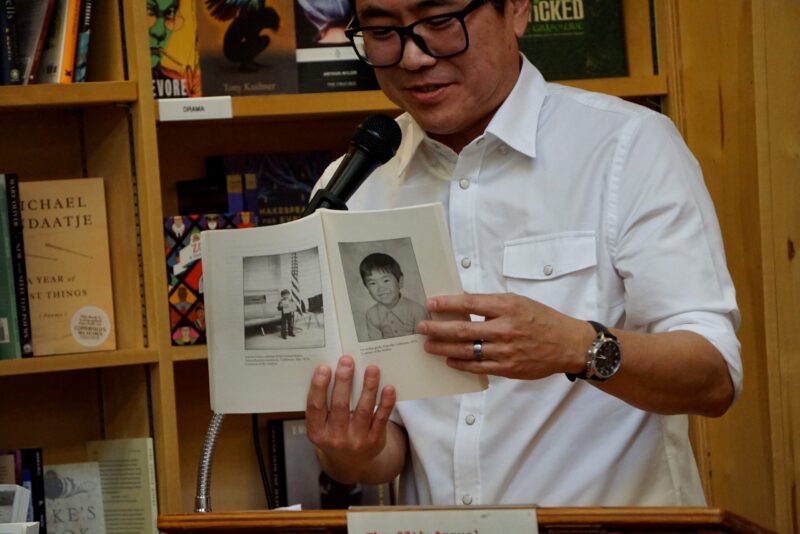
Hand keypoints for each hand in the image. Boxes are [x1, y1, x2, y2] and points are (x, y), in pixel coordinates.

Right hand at [305, 356, 395, 482]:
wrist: (350, 464)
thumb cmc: (333, 434)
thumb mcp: (321, 425)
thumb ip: (324, 403)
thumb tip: (334, 369)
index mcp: (317, 431)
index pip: (315, 407)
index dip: (319, 387)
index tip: (324, 367)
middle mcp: (336, 437)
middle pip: (340, 406)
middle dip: (344, 381)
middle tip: (347, 361)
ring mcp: (356, 440)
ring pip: (363, 410)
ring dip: (368, 388)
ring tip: (372, 369)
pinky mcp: (375, 440)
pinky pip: (381, 419)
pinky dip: (386, 403)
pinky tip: (388, 388)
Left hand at [417, 293, 594, 379]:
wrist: (568, 344)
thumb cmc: (542, 319)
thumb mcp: (518, 302)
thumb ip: (491, 304)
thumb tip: (463, 301)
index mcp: (508, 307)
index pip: (470, 303)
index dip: (447, 303)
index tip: (431, 303)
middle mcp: (505, 328)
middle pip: (462, 329)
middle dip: (437, 328)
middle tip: (421, 327)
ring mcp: (506, 351)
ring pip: (466, 350)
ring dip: (443, 348)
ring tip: (428, 345)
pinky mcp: (508, 368)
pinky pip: (478, 367)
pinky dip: (461, 364)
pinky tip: (449, 361)